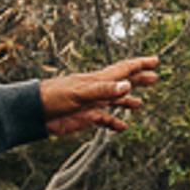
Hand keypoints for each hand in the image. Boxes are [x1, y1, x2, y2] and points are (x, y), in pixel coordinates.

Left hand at [37, 54, 157, 132]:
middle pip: (123, 83)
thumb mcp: (81, 93)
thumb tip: (127, 86)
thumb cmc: (54, 96)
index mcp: (98, 80)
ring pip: (115, 100)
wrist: (35, 112)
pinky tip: (121, 127)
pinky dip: (114, 123)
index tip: (154, 61)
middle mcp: (98, 89)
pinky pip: (104, 120)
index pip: (123, 70)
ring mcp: (92, 103)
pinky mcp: (85, 117)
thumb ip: (104, 89)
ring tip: (140, 104)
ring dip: (128, 101)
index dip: (140, 65)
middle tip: (154, 77)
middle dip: (138, 80)